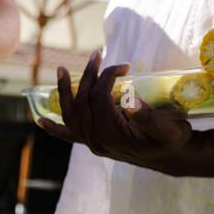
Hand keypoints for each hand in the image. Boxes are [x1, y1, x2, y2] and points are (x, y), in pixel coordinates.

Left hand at [35, 51, 192, 172]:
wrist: (172, 158)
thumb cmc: (172, 140)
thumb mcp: (169, 128)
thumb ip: (149, 117)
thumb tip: (129, 100)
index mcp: (113, 134)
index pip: (99, 97)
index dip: (108, 76)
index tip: (125, 66)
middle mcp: (97, 140)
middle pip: (83, 102)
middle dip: (87, 76)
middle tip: (96, 55)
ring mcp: (93, 143)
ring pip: (71, 115)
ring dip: (64, 92)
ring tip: (61, 70)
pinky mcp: (93, 143)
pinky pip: (69, 135)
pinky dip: (53, 128)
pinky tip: (40, 121)